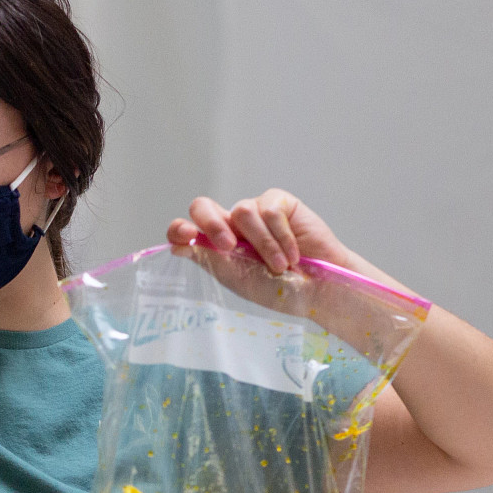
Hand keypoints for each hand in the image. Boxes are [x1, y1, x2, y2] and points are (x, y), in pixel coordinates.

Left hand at [167, 189, 354, 275]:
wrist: (317, 290)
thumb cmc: (277, 289)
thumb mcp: (236, 277)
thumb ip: (208, 258)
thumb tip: (176, 245)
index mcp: (215, 245)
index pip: (186, 229)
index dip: (180, 228)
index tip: (184, 235)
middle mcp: (231, 225)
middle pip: (203, 207)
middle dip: (212, 224)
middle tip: (229, 247)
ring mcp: (255, 211)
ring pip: (242, 211)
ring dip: (263, 244)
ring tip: (280, 267)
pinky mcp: (279, 203)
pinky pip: (270, 210)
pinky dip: (281, 237)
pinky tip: (294, 255)